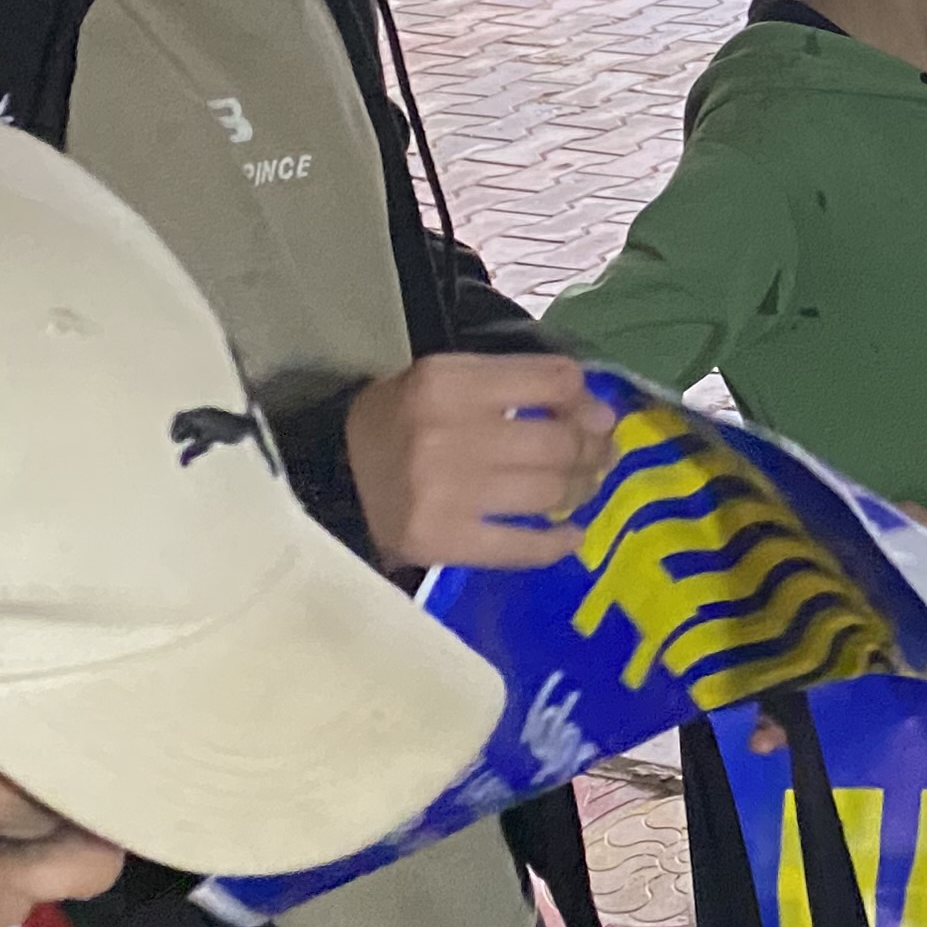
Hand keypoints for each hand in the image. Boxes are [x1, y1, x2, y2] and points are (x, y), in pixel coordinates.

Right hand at [347, 354, 621, 572]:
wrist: (327, 480)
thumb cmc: (396, 424)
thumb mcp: (444, 380)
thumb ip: (514, 383)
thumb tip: (596, 409)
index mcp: (447, 381)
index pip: (552, 379)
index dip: (586, 397)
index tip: (594, 413)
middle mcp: (448, 433)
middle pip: (559, 441)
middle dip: (593, 449)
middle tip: (599, 456)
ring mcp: (446, 492)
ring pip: (549, 492)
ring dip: (581, 490)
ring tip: (581, 487)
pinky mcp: (442, 541)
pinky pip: (522, 547)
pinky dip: (557, 542)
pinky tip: (570, 534)